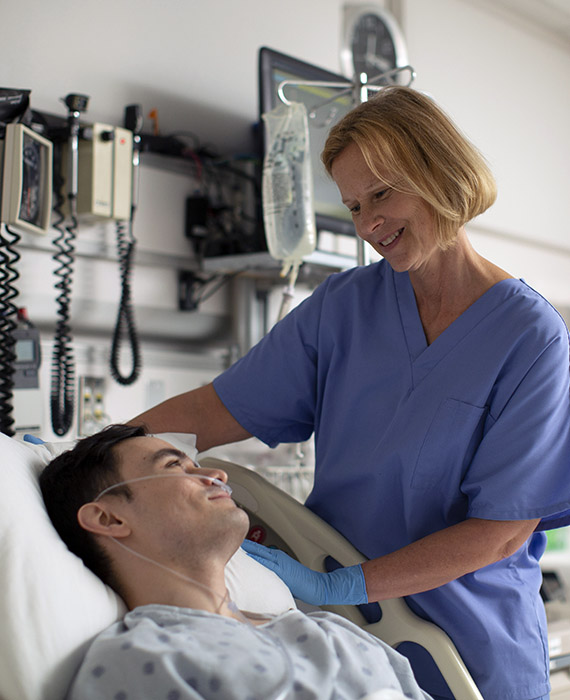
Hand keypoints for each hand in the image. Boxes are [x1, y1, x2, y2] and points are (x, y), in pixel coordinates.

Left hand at [241, 539, 367, 605]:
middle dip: (240, 545)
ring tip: (230, 545)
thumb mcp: (283, 576)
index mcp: (275, 558)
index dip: (242, 547)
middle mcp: (275, 556)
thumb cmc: (302, 585)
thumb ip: (270, 574)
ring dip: (244, 549)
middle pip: (253, 548)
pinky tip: (243, 554)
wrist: (316, 586)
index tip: (229, 545)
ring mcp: (277, 560)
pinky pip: (263, 559)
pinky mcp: (280, 566)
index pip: (254, 550)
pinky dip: (253, 556)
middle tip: (225, 540)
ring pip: (256, 551)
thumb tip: (258, 579)